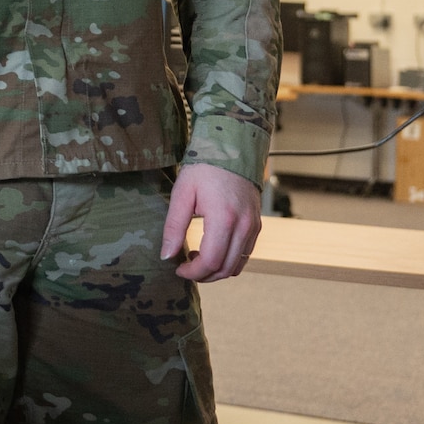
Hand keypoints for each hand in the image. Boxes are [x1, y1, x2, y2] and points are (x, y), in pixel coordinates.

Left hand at [160, 164, 260, 281]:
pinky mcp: (257, 224)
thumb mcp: (182, 194)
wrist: (232, 148)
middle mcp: (244, 225)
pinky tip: (213, 248)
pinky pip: (245, 253)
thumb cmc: (204, 168)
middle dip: (204, 275)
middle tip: (186, 267)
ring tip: (198, 257)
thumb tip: (166, 255)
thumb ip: (174, 227)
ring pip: (237, 265)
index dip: (193, 272)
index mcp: (224, 218)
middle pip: (225, 269)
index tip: (178, 268)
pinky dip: (229, 260)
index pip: (211, 261)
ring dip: (217, 270)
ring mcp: (253, 226)